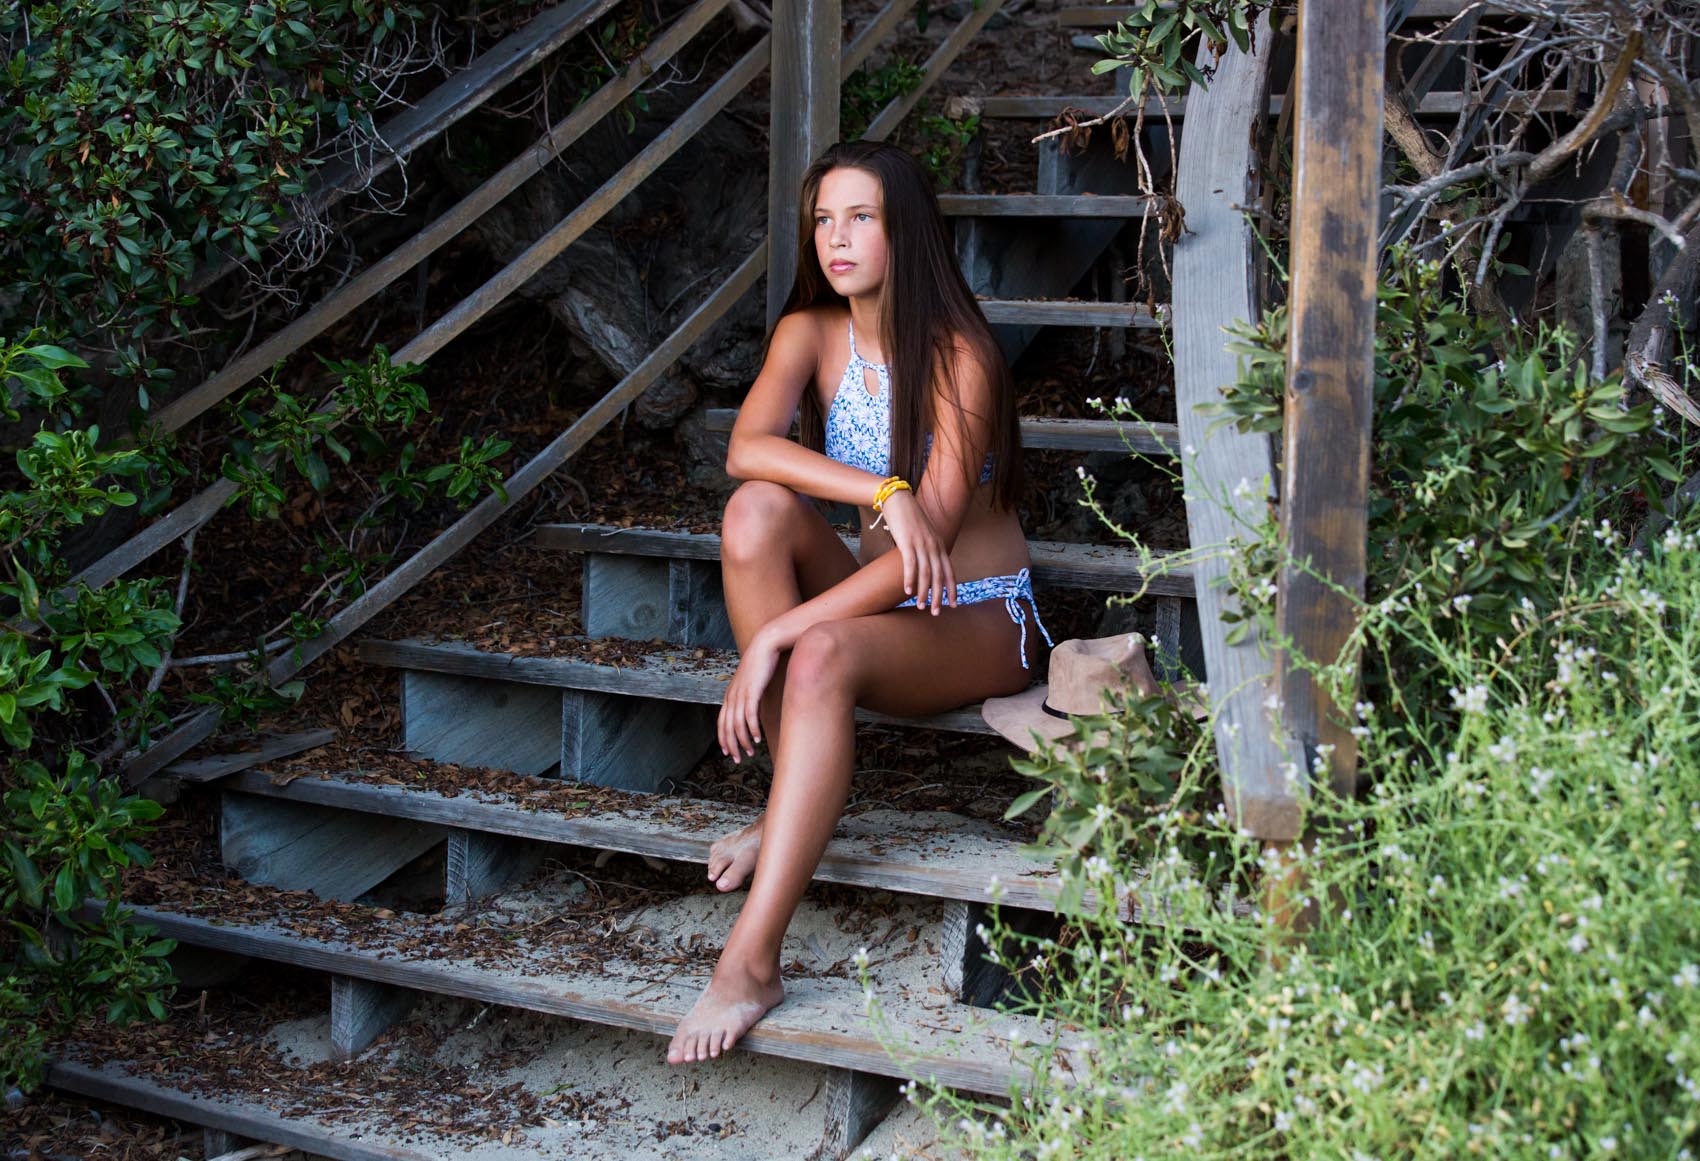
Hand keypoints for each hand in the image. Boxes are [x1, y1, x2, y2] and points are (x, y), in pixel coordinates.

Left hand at [719, 629, 779, 761]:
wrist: (765, 645)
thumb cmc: (760, 664)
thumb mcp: (751, 683)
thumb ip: (749, 697)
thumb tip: (752, 711)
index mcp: (730, 695)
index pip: (722, 722)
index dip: (723, 739)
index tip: (728, 751)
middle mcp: (731, 696)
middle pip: (727, 727)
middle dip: (731, 745)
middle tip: (738, 759)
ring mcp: (740, 694)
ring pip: (737, 725)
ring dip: (743, 741)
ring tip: (749, 752)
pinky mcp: (752, 692)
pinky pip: (749, 716)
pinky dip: (752, 730)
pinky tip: (757, 739)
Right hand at [878, 489, 955, 614]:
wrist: (898, 500)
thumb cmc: (909, 519)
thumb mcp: (924, 535)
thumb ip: (928, 549)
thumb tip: (926, 565)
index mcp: (940, 545)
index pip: (950, 571)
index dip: (952, 589)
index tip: (953, 604)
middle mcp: (934, 546)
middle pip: (940, 576)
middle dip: (938, 596)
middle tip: (935, 612)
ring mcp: (921, 544)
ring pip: (926, 573)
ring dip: (924, 592)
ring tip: (920, 606)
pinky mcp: (908, 542)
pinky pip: (911, 565)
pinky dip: (910, 579)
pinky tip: (908, 591)